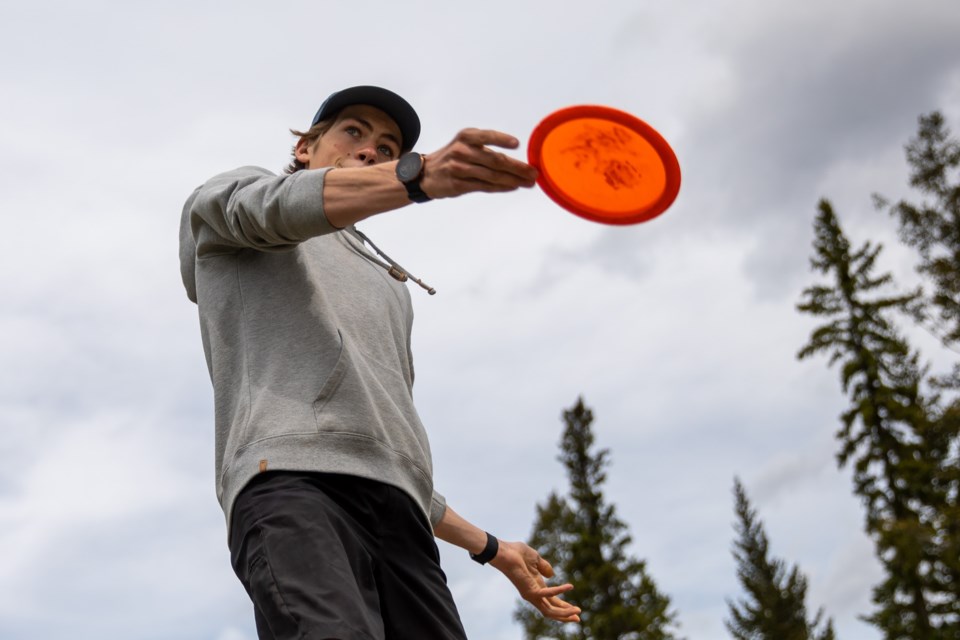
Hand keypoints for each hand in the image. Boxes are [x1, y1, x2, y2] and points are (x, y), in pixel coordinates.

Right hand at [420, 129, 537, 198]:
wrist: (426, 173)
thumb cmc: (453, 157)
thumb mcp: (465, 144)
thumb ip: (486, 147)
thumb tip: (516, 157)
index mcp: (466, 137)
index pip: (487, 136)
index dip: (502, 140)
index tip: (517, 144)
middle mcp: (462, 151)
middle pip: (494, 159)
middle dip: (517, 167)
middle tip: (533, 172)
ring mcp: (459, 168)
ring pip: (492, 175)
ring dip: (513, 180)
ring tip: (528, 182)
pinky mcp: (458, 184)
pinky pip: (484, 186)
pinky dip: (501, 187)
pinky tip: (513, 187)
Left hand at [490, 540, 580, 622]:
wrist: (503, 551)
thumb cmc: (516, 553)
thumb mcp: (535, 559)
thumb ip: (544, 567)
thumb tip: (551, 575)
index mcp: (536, 586)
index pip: (552, 601)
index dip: (564, 606)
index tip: (576, 610)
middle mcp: (534, 593)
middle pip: (552, 610)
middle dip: (565, 615)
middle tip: (578, 619)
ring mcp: (531, 594)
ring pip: (550, 610)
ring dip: (564, 612)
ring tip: (577, 612)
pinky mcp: (530, 590)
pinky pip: (547, 594)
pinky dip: (559, 591)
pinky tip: (569, 586)